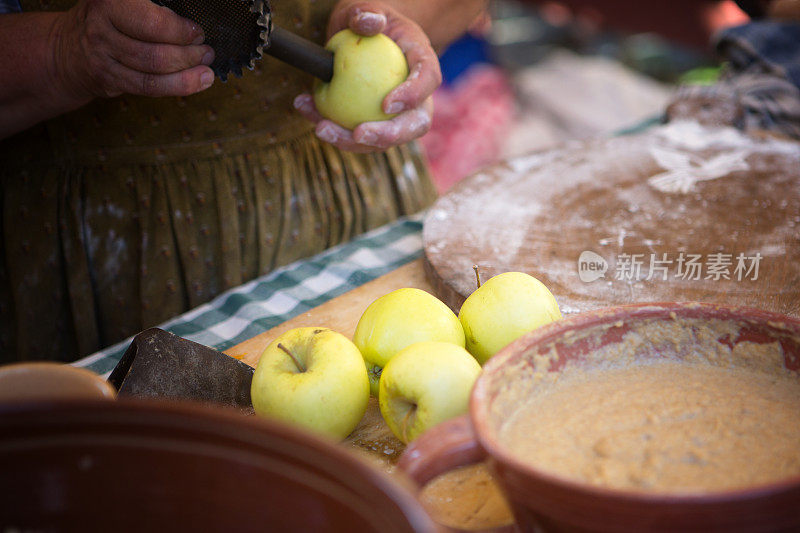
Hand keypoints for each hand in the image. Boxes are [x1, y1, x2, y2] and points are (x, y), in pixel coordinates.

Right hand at [51, 0, 214, 103]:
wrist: (68, 48)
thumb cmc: (109, 20)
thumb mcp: (123, 2)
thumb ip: (152, 8)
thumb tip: (191, 24)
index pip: (154, 21)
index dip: (182, 31)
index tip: (197, 32)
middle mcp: (101, 24)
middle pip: (156, 49)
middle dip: (190, 54)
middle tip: (206, 51)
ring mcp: (102, 54)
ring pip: (154, 71)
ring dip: (188, 73)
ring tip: (205, 69)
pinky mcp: (107, 78)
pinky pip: (149, 87)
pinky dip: (178, 86)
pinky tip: (197, 82)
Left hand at [293, 1, 441, 152]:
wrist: (363, 38)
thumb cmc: (368, 21)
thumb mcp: (367, 8)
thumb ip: (367, 12)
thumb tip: (367, 23)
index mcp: (422, 61)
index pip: (429, 79)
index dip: (413, 95)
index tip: (386, 105)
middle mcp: (418, 95)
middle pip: (414, 124)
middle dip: (387, 135)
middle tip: (358, 133)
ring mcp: (398, 115)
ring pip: (384, 140)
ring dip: (351, 140)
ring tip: (321, 127)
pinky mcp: (375, 125)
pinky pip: (357, 135)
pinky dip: (333, 129)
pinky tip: (307, 111)